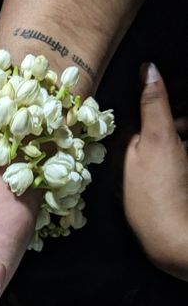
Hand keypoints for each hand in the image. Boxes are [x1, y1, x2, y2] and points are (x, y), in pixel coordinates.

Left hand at [123, 64, 187, 280]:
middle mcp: (132, 165)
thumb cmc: (162, 187)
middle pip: (159, 131)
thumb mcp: (159, 138)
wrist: (173, 238)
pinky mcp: (167, 194)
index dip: (163, 100)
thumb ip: (154, 105)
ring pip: (171, 148)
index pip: (142, 115)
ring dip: (183, 134)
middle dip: (178, 117)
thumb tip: (147, 67)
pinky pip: (178, 165)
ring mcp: (150, 182)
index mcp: (124, 149)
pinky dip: (185, 154)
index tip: (182, 87)